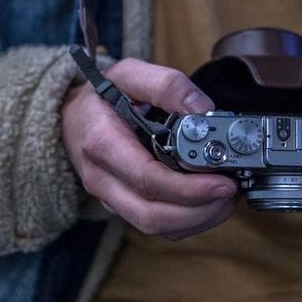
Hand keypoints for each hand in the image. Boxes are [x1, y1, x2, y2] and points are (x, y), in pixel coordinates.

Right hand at [61, 58, 236, 239]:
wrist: (70, 118)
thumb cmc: (100, 97)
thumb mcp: (128, 74)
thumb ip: (166, 85)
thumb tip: (203, 110)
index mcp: (102, 144)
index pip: (147, 179)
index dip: (190, 188)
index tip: (224, 182)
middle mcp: (102, 179)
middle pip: (152, 216)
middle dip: (199, 211)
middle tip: (231, 192)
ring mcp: (110, 198)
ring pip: (156, 228)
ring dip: (197, 220)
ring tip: (226, 198)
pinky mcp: (121, 207)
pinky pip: (156, 226)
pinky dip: (187, 221)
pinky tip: (208, 203)